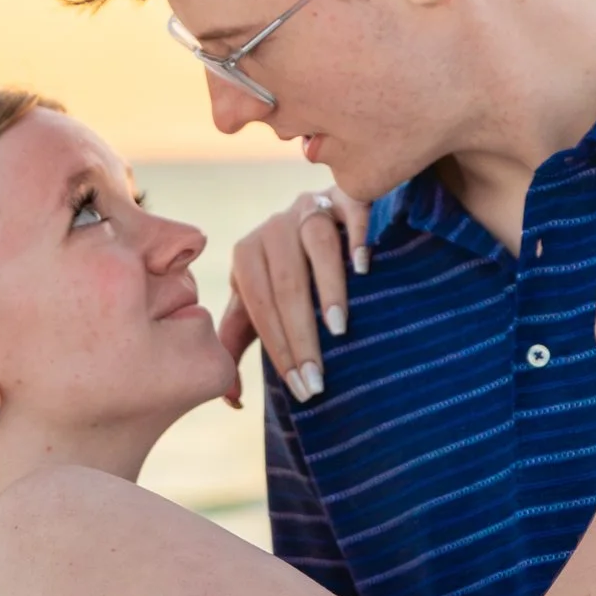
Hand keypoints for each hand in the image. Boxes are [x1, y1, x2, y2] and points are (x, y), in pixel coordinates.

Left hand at [217, 186, 373, 405]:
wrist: (318, 219)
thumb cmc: (287, 276)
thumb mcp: (259, 304)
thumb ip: (240, 342)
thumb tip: (231, 400)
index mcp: (247, 255)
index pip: (259, 306)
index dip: (279, 350)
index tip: (303, 390)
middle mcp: (274, 227)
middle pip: (286, 282)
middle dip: (301, 336)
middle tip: (319, 380)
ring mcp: (310, 208)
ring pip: (316, 243)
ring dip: (328, 287)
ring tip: (338, 329)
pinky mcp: (346, 195)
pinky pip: (352, 208)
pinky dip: (357, 235)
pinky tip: (364, 267)